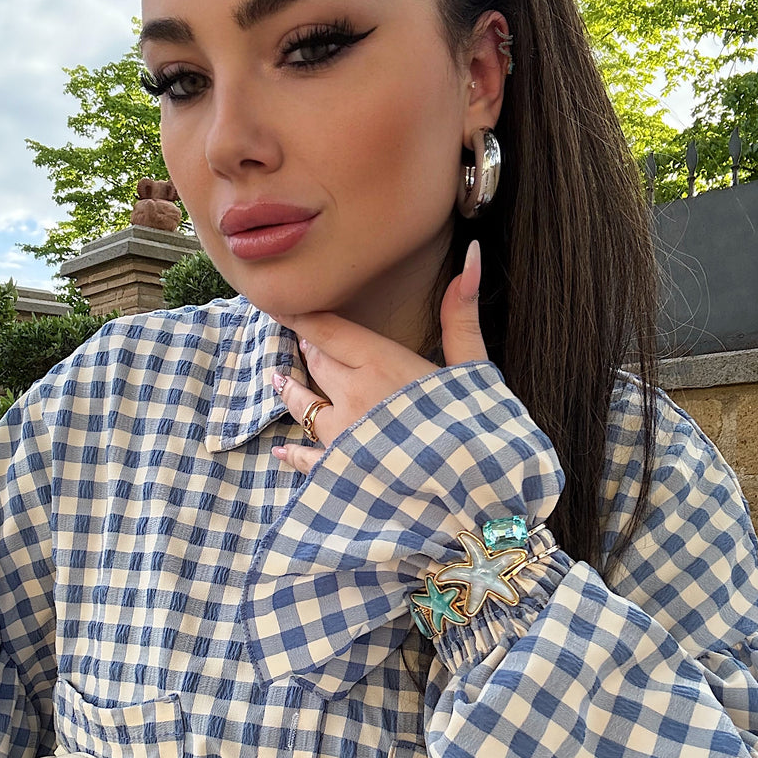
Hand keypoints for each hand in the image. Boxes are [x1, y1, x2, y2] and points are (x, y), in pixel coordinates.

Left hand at [270, 240, 486, 475]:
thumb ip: (462, 315)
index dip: (303, 314)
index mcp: (381, 364)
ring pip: (304, 406)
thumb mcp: (474, 368)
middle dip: (308, 347)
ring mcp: (340, 437)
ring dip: (293, 391)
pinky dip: (293, 454)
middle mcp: (351, 396)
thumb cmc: (478, 432)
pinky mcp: (339, 475)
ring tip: (281, 380)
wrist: (471, 499)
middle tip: (300, 338)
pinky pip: (306, 459)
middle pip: (317, 362)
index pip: (329, 329)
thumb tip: (471, 257)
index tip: (280, 301)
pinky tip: (283, 452)